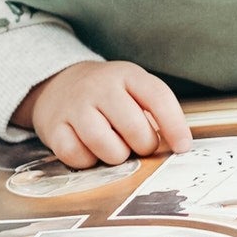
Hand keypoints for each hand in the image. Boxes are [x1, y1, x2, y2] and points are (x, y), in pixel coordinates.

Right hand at [14, 60, 191, 167]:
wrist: (57, 84)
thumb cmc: (107, 95)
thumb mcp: (133, 89)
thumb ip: (154, 112)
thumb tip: (177, 146)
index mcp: (127, 74)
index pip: (158, 97)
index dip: (175, 125)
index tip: (183, 147)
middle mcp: (100, 86)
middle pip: (134, 128)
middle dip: (143, 146)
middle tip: (137, 144)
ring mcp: (75, 106)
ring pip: (106, 146)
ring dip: (116, 156)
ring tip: (114, 147)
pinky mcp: (54, 127)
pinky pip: (77, 156)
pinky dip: (87, 161)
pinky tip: (89, 149)